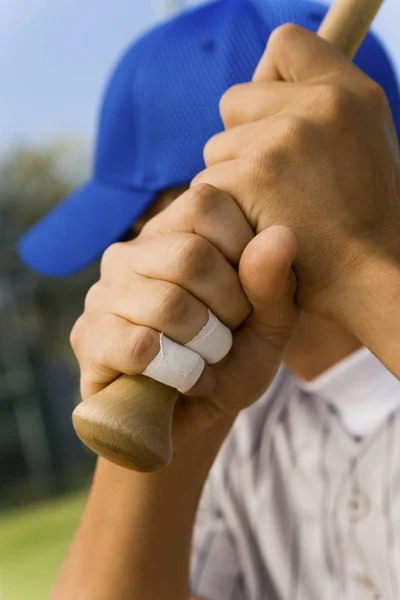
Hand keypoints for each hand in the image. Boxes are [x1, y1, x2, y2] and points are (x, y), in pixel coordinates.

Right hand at [71, 185, 298, 445]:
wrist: (196, 415)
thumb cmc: (232, 358)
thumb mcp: (269, 324)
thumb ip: (275, 282)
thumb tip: (280, 234)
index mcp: (172, 233)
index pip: (205, 201)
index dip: (242, 249)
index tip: (250, 291)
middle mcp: (131, 253)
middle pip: (190, 255)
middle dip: (229, 307)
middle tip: (230, 333)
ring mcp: (103, 293)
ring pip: (168, 304)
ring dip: (207, 345)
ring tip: (210, 359)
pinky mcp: (89, 337)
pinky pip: (141, 346)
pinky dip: (182, 371)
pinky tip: (189, 380)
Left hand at [194, 25, 399, 318]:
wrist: (364, 279)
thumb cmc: (359, 217)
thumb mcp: (361, 142)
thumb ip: (320, 102)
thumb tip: (266, 72)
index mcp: (349, 94)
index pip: (285, 45)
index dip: (270, 78)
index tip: (274, 113)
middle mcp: (319, 107)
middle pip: (234, 100)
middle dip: (244, 141)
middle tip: (278, 184)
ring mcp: (283, 142)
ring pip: (216, 149)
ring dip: (232, 179)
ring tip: (272, 212)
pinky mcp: (251, 179)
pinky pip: (207, 186)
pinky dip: (223, 213)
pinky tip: (254, 231)